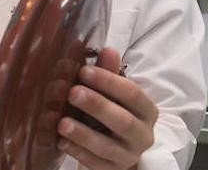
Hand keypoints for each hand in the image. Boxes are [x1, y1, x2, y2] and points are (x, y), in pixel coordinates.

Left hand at [57, 47, 157, 169]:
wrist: (123, 149)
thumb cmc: (116, 112)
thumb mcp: (115, 93)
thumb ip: (110, 72)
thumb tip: (108, 50)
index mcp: (146, 111)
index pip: (132, 94)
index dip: (108, 82)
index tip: (84, 70)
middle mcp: (142, 135)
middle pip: (122, 121)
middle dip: (97, 106)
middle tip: (73, 93)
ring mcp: (128, 156)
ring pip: (107, 147)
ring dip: (83, 133)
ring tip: (62, 123)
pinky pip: (95, 164)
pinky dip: (78, 152)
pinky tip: (61, 141)